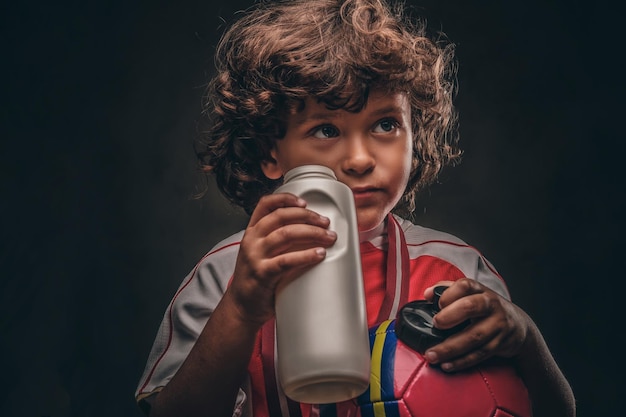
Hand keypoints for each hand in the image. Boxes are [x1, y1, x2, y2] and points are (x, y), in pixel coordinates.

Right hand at [225, 192, 336, 326]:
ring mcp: (255, 256)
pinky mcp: (262, 274)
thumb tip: (312, 232)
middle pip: (281, 216)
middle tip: (325, 223)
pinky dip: (306, 255)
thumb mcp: (260, 252)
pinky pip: (287, 260)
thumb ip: (277, 241)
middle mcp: (252, 240)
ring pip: (287, 234)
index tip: (305, 202)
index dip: (286, 199)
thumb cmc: (257, 279)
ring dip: (312, 233)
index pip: (265, 204)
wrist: (241, 306)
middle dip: (307, 216)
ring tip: (329, 237)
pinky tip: (319, 254)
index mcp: (252, 231)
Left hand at [422, 278, 530, 371]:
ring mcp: (497, 325)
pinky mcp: (499, 344)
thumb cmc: (487, 308)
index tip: (436, 304)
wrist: (519, 325)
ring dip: (450, 348)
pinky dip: (462, 361)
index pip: (465, 286)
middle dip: (449, 316)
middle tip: (435, 324)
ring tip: (432, 355)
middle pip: (470, 307)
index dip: (448, 294)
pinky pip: (479, 354)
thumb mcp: (472, 294)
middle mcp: (491, 305)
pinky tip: (447, 365)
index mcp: (480, 290)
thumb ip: (448, 290)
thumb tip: (427, 294)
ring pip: (473, 336)